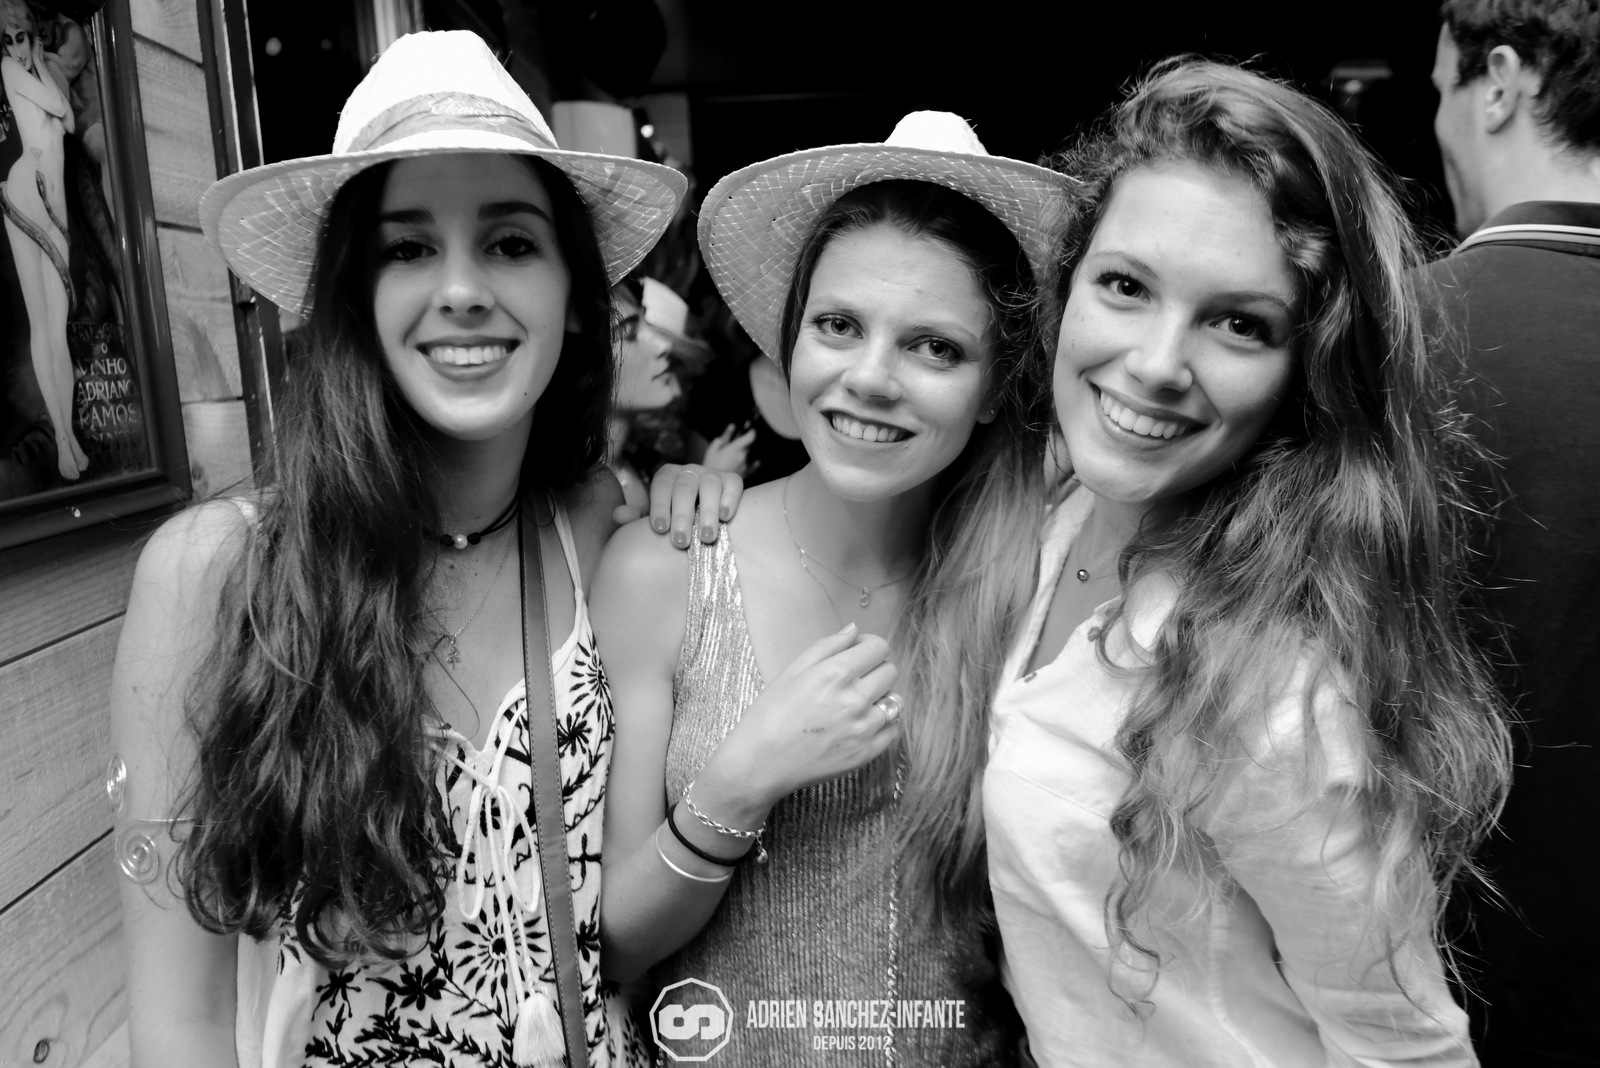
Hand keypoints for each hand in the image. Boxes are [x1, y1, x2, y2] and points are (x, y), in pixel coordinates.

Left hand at [612, 463, 744, 547]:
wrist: (705, 509)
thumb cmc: (675, 515)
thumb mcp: (655, 515)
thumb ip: (637, 517)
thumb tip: (617, 514)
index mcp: (666, 476)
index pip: (660, 486)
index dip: (659, 506)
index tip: (660, 529)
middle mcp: (688, 471)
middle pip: (684, 488)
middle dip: (682, 515)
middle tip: (681, 542)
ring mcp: (711, 473)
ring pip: (709, 486)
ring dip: (708, 512)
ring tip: (706, 537)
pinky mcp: (732, 479)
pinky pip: (733, 484)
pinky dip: (730, 499)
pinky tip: (726, 518)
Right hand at [702, 423, 757, 478]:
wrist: (711, 483)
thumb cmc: (710, 466)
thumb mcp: (714, 448)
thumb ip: (725, 436)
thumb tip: (732, 427)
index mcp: (735, 449)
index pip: (750, 437)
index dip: (752, 432)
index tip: (750, 430)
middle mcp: (742, 457)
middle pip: (748, 446)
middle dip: (743, 444)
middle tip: (734, 445)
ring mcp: (744, 466)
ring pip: (748, 456)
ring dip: (743, 454)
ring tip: (731, 458)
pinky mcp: (745, 474)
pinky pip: (753, 467)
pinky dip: (754, 463)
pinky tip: (756, 462)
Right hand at [705, 624, 899, 810]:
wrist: (761, 762)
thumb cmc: (770, 714)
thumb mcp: (792, 671)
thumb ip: (827, 646)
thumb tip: (854, 630)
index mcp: (836, 673)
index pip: (879, 648)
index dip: (869, 646)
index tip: (858, 652)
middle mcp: (855, 699)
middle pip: (890, 672)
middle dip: (875, 669)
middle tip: (855, 679)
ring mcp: (864, 729)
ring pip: (895, 701)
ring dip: (881, 697)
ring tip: (859, 704)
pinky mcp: (866, 753)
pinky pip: (893, 729)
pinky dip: (883, 723)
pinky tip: (862, 723)